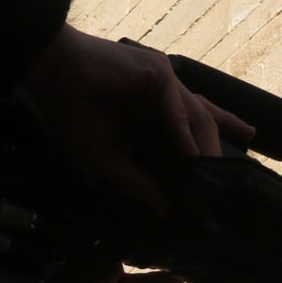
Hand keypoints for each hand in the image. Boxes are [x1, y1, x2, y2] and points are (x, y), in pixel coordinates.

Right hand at [21, 26, 251, 211]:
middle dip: (218, 151)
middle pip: (203, 124)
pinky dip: (182, 130)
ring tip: (213, 175)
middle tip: (230, 183)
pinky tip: (188, 153)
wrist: (52, 74)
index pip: (191, 134)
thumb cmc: (73, 111)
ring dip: (206, 146)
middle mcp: (166, 98)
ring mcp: (165, 83)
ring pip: (197, 115)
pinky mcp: (158, 72)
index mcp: (155, 114)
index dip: (208, 154)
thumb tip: (165, 211)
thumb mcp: (107, 158)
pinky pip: (176, 105)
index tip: (220, 184)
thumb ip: (138, 181)